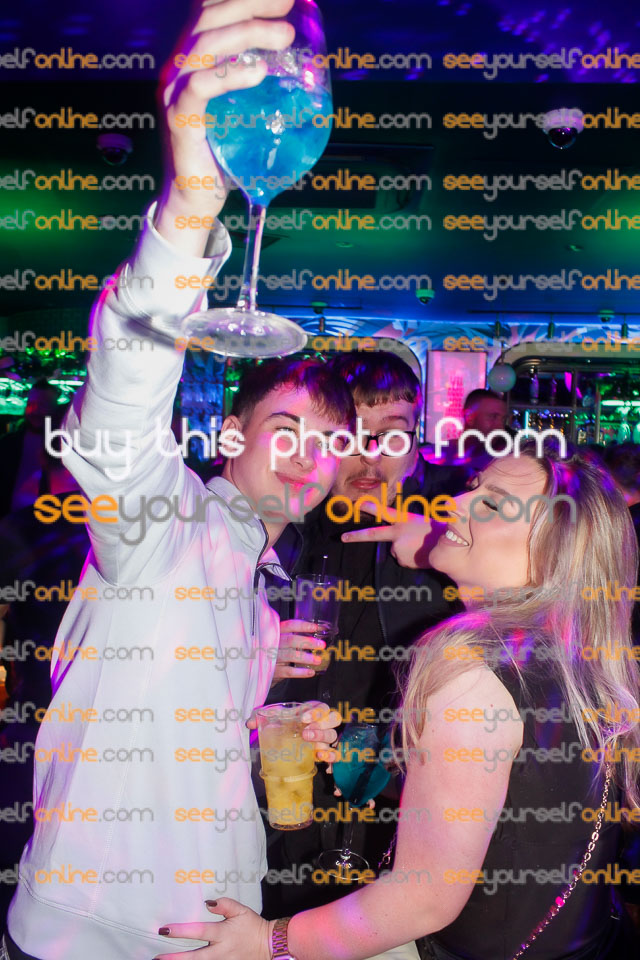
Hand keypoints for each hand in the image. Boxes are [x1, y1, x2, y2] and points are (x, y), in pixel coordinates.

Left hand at [154, 898, 272, 959]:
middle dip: (175, 958)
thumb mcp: (241, 911)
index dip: (181, 930)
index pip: (199, 931)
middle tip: (158, 957)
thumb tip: (208, 902)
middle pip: (194, 956)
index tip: (165, 929)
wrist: (268, 946)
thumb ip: (225, 904)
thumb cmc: (253, 926)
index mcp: (223, 934)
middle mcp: (221, 951)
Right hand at [155, 0, 295, 251]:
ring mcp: (174, 91)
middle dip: (252, 4)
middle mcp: (178, 67)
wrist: (195, 200)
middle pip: (210, 17)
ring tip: (285, 36)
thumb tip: (299, 63)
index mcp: (191, 59)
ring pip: (206, 44)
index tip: (285, 0)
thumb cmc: (222, 156)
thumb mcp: (242, 109)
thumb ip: (257, 83)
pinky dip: (230, 74)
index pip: (209, 10)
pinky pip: (200, 86)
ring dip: (249, 33)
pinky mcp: (179, 118)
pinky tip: (259, 72)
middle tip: (289, 6)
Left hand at [246, 700, 339, 762]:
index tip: (302, 718)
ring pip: (332, 736)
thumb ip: (261, 717)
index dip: (316, 712)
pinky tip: (321, 758)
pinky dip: (331, 756)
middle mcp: (322, 722)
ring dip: (323, 740)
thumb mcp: (274, 717)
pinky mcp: (324, 751)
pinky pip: (334, 753)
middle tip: (306, 733)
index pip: (322, 707)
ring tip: (312, 747)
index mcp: (313, 710)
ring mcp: (325, 737)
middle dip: (320, 726)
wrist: (286, 736)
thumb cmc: (284, 723)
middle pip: (333, 720)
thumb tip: (250, 723)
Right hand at [272, 619, 325, 681]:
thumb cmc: (272, 650)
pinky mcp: (272, 671)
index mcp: (275, 632)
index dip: (304, 626)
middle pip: (291, 640)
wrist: (257, 667)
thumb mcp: (278, 640)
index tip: (316, 628)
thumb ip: (291, 636)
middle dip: (308, 642)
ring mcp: (270, 657)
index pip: (290, 625)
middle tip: (321, 645)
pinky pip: (288, 671)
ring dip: (306, 658)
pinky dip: (300, 672)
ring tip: (318, 660)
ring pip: (290, 655)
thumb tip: (317, 634)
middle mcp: (272, 643)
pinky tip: (310, 672)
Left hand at [341, 503, 443, 568]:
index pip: (385, 511)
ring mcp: (397, 547)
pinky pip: (402, 560)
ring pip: (395, 551)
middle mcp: (397, 533)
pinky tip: (420, 555)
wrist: (450, 546)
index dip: (371, 507)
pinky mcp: (401, 559)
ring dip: (404, 551)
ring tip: (419, 547)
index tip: (358, 503)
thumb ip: (404, 528)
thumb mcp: (420, 523)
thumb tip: (393, 542)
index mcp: (404, 520)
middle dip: (356, 536)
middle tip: (342, 538)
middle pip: (373, 534)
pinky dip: (409, 559)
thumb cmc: (437, 532)